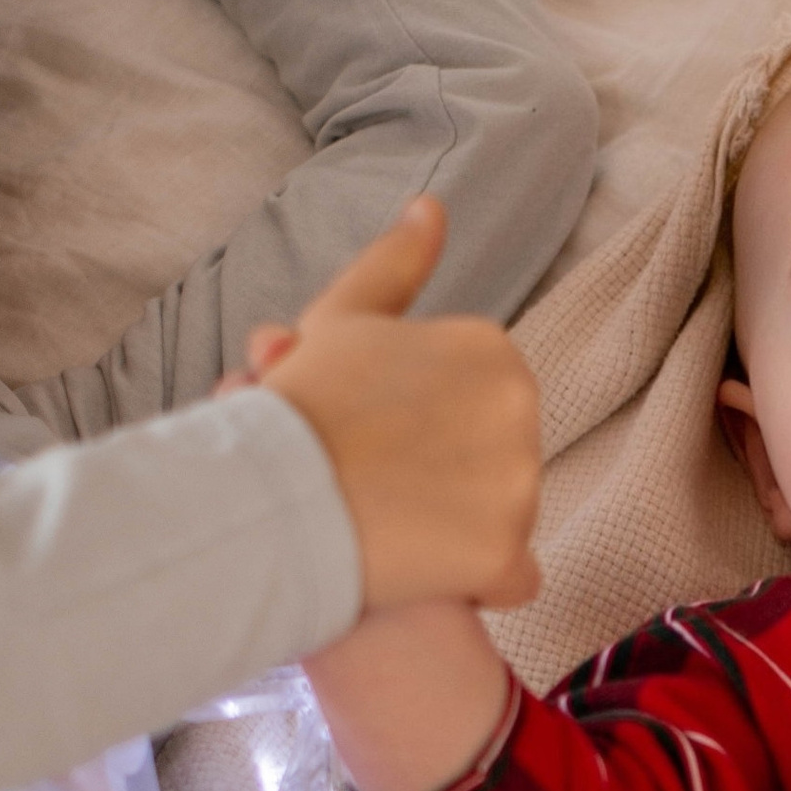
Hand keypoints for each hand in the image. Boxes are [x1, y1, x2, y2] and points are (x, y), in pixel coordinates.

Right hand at [254, 197, 543, 614]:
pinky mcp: (503, 551)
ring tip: (387, 527)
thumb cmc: (300, 404)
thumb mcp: (343, 319)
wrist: (269, 493)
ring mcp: (518, 483)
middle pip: (500, 465)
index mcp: (494, 351)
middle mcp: (521, 409)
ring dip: (457, 534)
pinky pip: (515, 579)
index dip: (425, 431)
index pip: (481, 410)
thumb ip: (395, 263)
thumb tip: (432, 206)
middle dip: (447, 481)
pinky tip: (426, 575)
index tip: (374, 438)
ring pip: (505, 522)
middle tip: (376, 486)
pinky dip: (478, 584)